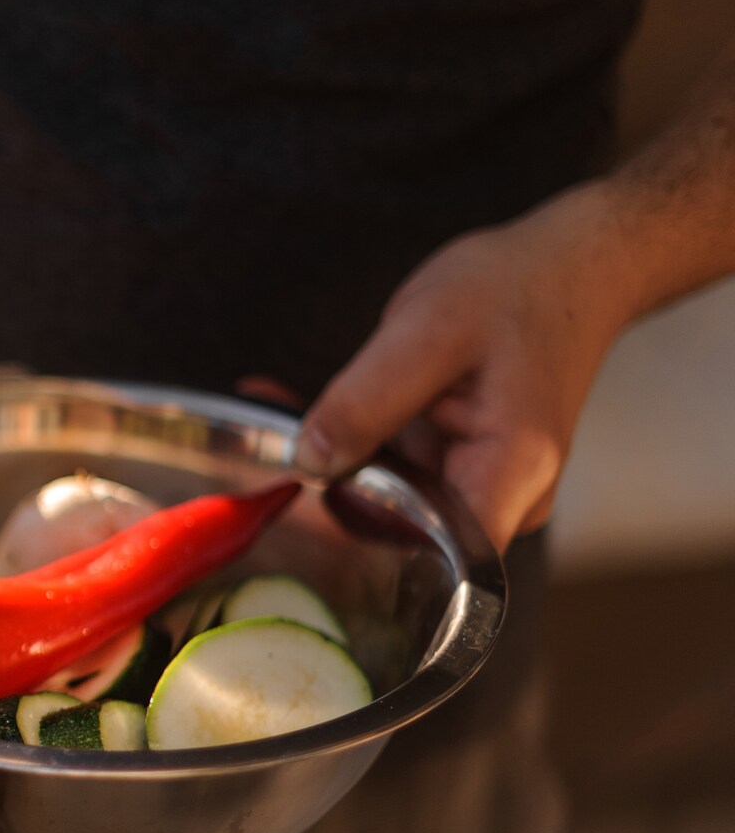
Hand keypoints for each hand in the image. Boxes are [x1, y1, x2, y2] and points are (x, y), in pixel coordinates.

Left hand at [295, 185, 639, 552]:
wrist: (565, 269)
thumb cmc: (514, 291)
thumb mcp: (426, 332)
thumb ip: (366, 401)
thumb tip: (310, 462)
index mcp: (512, 472)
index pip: (444, 563)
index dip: (367, 554)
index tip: (304, 518)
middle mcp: (505, 497)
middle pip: (406, 534)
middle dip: (331, 498)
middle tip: (267, 454)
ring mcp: (482, 487)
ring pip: (392, 506)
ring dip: (335, 470)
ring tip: (281, 424)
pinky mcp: (459, 469)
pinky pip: (396, 476)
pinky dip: (355, 450)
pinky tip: (309, 421)